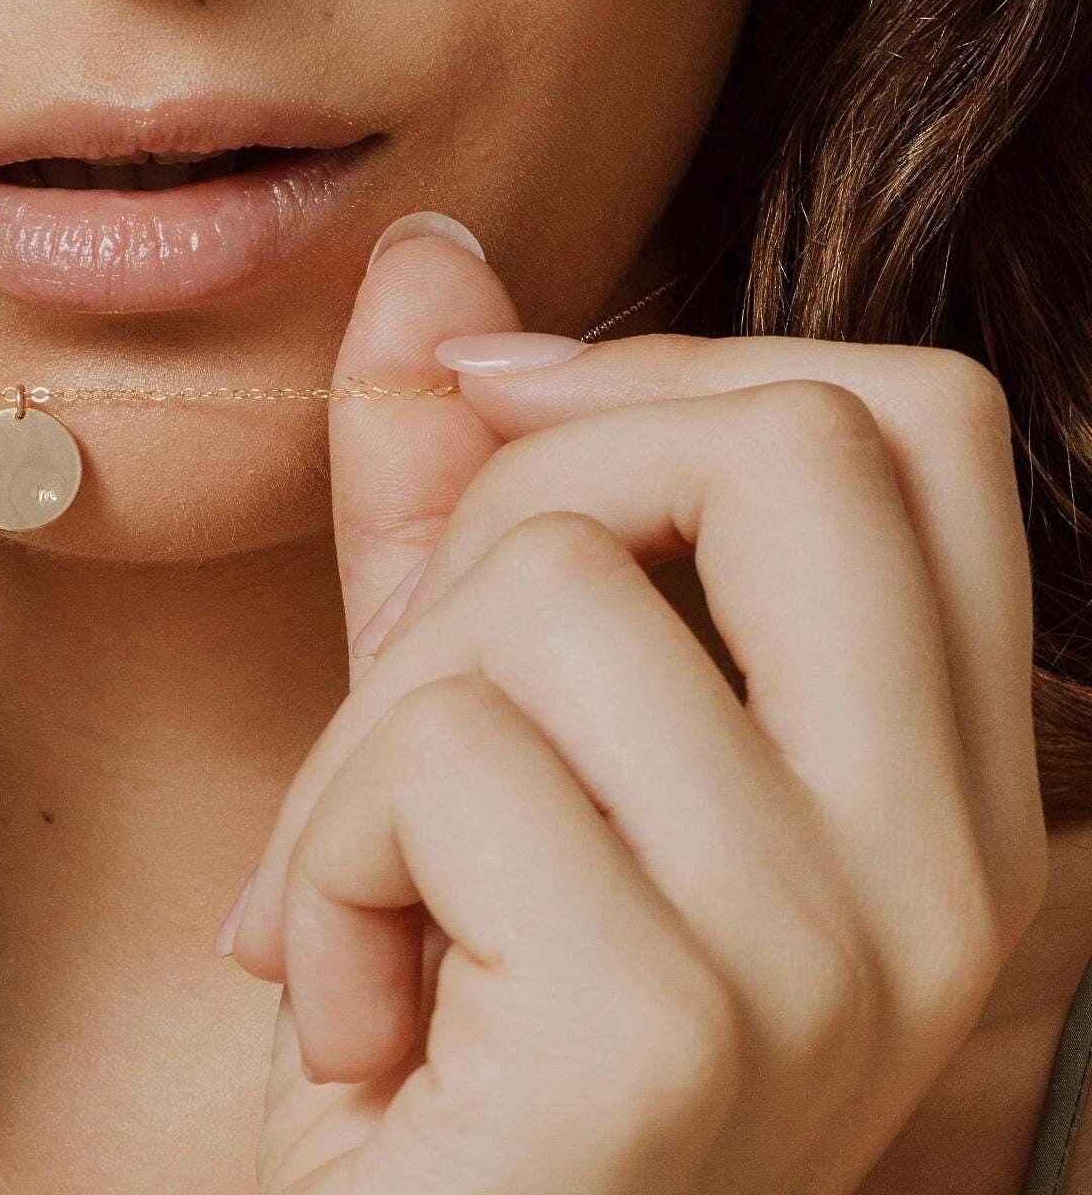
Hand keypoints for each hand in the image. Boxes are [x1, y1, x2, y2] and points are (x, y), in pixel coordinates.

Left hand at [222, 223, 1048, 1194]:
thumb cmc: (443, 1029)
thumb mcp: (453, 724)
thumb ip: (448, 491)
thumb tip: (426, 249)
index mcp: (934, 783)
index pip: (912, 420)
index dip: (676, 364)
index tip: (499, 418)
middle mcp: (946, 868)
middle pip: (791, 437)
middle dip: (527, 492)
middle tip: (429, 682)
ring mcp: (832, 954)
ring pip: (555, 583)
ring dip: (373, 729)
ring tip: (373, 900)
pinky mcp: (668, 1029)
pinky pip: (441, 749)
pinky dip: (333, 852)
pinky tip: (356, 1007)